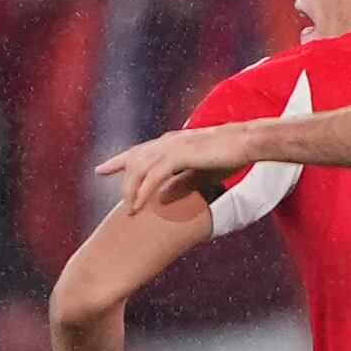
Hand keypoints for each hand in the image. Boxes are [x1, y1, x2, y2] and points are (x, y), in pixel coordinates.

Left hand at [95, 126, 257, 215]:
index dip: (119, 160)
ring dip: (131, 189)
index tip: (103, 169)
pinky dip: (144, 191)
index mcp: (173, 142)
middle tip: (101, 176)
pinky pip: (153, 176)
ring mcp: (172, 147)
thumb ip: (182, 184)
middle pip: (134, 157)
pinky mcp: (179, 155)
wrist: (249, 142)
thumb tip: (163, 199)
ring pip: (139, 168)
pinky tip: (139, 204)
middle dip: (116, 168)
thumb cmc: (232, 155)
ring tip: (130, 208)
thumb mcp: (203, 172)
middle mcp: (168, 142)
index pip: (140, 151)